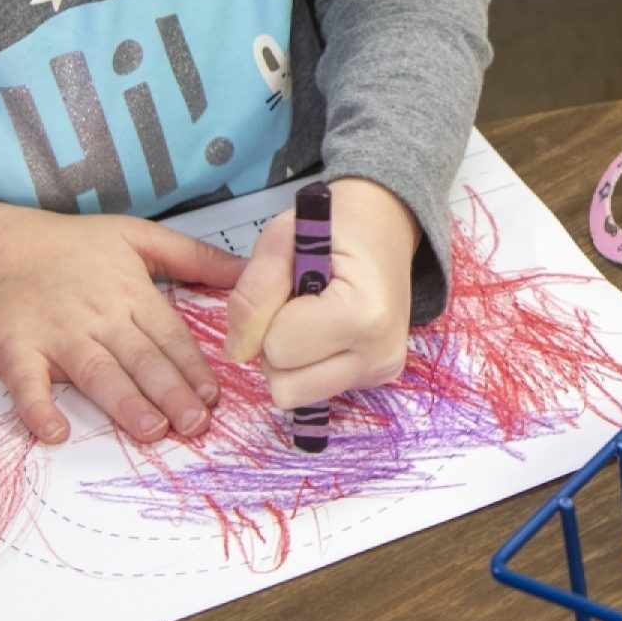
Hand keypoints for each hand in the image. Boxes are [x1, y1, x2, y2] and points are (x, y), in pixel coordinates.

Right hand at [0, 201, 247, 444]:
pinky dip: (38, 408)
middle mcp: (99, 318)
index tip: (213, 396)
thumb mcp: (137, 235)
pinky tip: (55, 432)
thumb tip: (245, 271)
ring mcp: (57, 336)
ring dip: (124, 403)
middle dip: (170, 392)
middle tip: (195, 424)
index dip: (192, 366)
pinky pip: (27, 384)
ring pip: (97, 373)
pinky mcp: (17, 350)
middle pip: (140, 359)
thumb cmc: (71, 245)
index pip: (169, 335)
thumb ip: (194, 255)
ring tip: (151, 429)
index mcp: (131, 294)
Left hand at [222, 177, 419, 411]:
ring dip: (289, 361)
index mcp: (364, 313)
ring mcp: (383, 371)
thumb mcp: (282, 238)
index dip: (268, 316)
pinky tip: (325, 331)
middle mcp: (381, 353)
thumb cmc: (336, 224)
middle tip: (295, 304)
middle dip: (275, 346)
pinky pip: (315, 390)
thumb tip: (236, 353)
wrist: (385, 223)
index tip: (291, 283)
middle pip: (286, 387)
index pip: (277, 348)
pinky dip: (308, 364)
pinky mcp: (379, 379)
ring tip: (308, 318)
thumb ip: (253, 292)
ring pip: (297, 397)